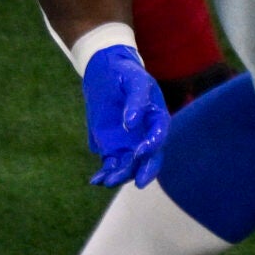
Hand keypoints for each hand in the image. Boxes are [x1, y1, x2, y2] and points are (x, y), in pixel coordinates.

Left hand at [81, 45, 167, 187]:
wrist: (105, 72)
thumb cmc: (125, 73)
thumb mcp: (134, 80)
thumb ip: (136, 100)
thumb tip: (131, 123)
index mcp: (157, 118)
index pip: (159, 135)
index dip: (152, 146)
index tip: (139, 153)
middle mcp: (145, 135)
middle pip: (148, 158)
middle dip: (143, 171)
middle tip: (138, 182)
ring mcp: (129, 144)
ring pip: (129, 166)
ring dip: (121, 175)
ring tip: (108, 181)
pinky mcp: (112, 147)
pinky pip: (111, 165)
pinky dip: (105, 173)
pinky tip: (96, 180)